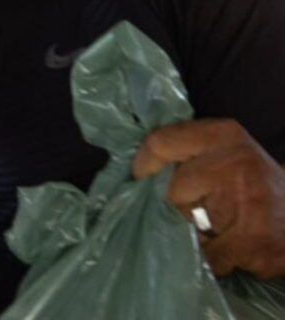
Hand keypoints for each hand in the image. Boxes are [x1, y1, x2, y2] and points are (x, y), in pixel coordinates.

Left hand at [134, 119, 284, 277]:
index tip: (140, 181)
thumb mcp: (223, 150)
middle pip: (171, 190)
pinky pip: (207, 254)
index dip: (143, 166)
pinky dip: (211, 255)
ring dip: (195, 231)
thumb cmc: (253, 180)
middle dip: (177, 206)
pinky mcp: (252, 240)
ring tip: (221, 225)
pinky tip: (231, 245)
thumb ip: (184, 152)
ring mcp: (247, 201)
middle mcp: (235, 161)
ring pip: (186, 223)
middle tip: (202, 209)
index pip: (160, 143)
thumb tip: (136, 172)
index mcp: (223, 134)